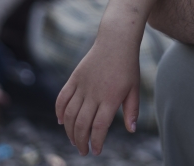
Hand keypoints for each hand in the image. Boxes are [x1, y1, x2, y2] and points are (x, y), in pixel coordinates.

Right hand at [56, 31, 139, 156]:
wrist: (115, 41)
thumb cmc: (128, 66)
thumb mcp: (134, 89)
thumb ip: (132, 111)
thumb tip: (131, 131)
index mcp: (110, 98)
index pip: (99, 126)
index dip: (96, 141)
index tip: (96, 151)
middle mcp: (94, 93)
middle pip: (82, 123)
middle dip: (80, 141)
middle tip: (83, 150)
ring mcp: (82, 85)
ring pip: (69, 114)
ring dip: (69, 130)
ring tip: (73, 140)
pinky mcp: (74, 78)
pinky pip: (62, 98)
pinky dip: (59, 111)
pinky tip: (61, 122)